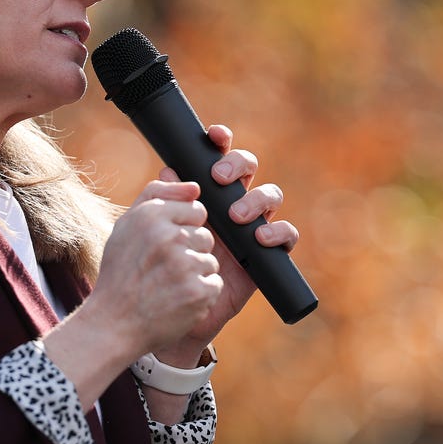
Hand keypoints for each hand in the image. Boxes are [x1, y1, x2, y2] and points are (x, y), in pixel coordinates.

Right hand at [87, 179, 223, 356]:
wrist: (114, 323)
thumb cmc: (121, 272)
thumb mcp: (126, 227)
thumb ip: (157, 196)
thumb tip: (194, 186)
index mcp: (150, 216)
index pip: (196, 209)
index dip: (181, 229)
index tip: (162, 246)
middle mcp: (169, 236)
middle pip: (205, 235)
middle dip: (190, 251)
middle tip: (163, 269)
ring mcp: (185, 265)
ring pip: (210, 260)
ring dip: (195, 274)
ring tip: (168, 285)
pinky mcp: (199, 291)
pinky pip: (215, 283)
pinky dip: (200, 294)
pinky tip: (176, 300)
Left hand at [154, 124, 299, 365]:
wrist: (172, 307)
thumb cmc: (163, 265)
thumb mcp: (155, 232)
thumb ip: (160, 201)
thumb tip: (169, 172)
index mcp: (204, 193)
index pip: (216, 158)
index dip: (220, 141)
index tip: (215, 136)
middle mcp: (231, 204)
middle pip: (248, 170)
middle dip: (238, 165)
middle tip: (220, 179)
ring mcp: (251, 227)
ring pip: (270, 196)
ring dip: (256, 200)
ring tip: (235, 217)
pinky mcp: (265, 254)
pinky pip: (286, 235)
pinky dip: (278, 232)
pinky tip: (260, 237)